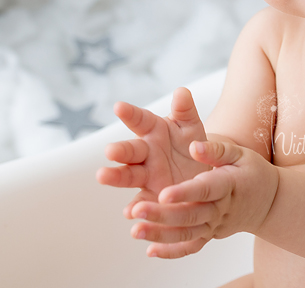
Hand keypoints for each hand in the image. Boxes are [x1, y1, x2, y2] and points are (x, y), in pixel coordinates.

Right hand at [96, 87, 211, 218]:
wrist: (201, 172)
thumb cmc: (191, 143)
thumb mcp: (190, 126)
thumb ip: (185, 110)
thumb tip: (181, 92)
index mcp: (154, 130)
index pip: (140, 119)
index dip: (130, 113)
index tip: (119, 106)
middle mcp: (145, 153)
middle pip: (130, 150)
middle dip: (120, 150)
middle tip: (110, 150)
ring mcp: (146, 175)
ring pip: (128, 175)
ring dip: (115, 176)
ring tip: (102, 176)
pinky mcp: (150, 196)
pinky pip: (141, 202)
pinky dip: (135, 207)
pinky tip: (130, 212)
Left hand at [130, 139, 279, 258]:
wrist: (269, 201)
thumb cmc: (252, 172)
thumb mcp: (240, 154)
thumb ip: (216, 150)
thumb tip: (193, 146)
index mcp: (228, 184)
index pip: (205, 190)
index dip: (184, 193)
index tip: (163, 192)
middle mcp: (221, 209)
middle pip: (191, 216)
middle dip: (162, 215)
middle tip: (138, 211)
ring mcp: (215, 225)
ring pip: (187, 234)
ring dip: (160, 235)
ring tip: (136, 230)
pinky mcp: (211, 235)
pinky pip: (191, 247)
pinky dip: (172, 252)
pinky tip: (150, 250)